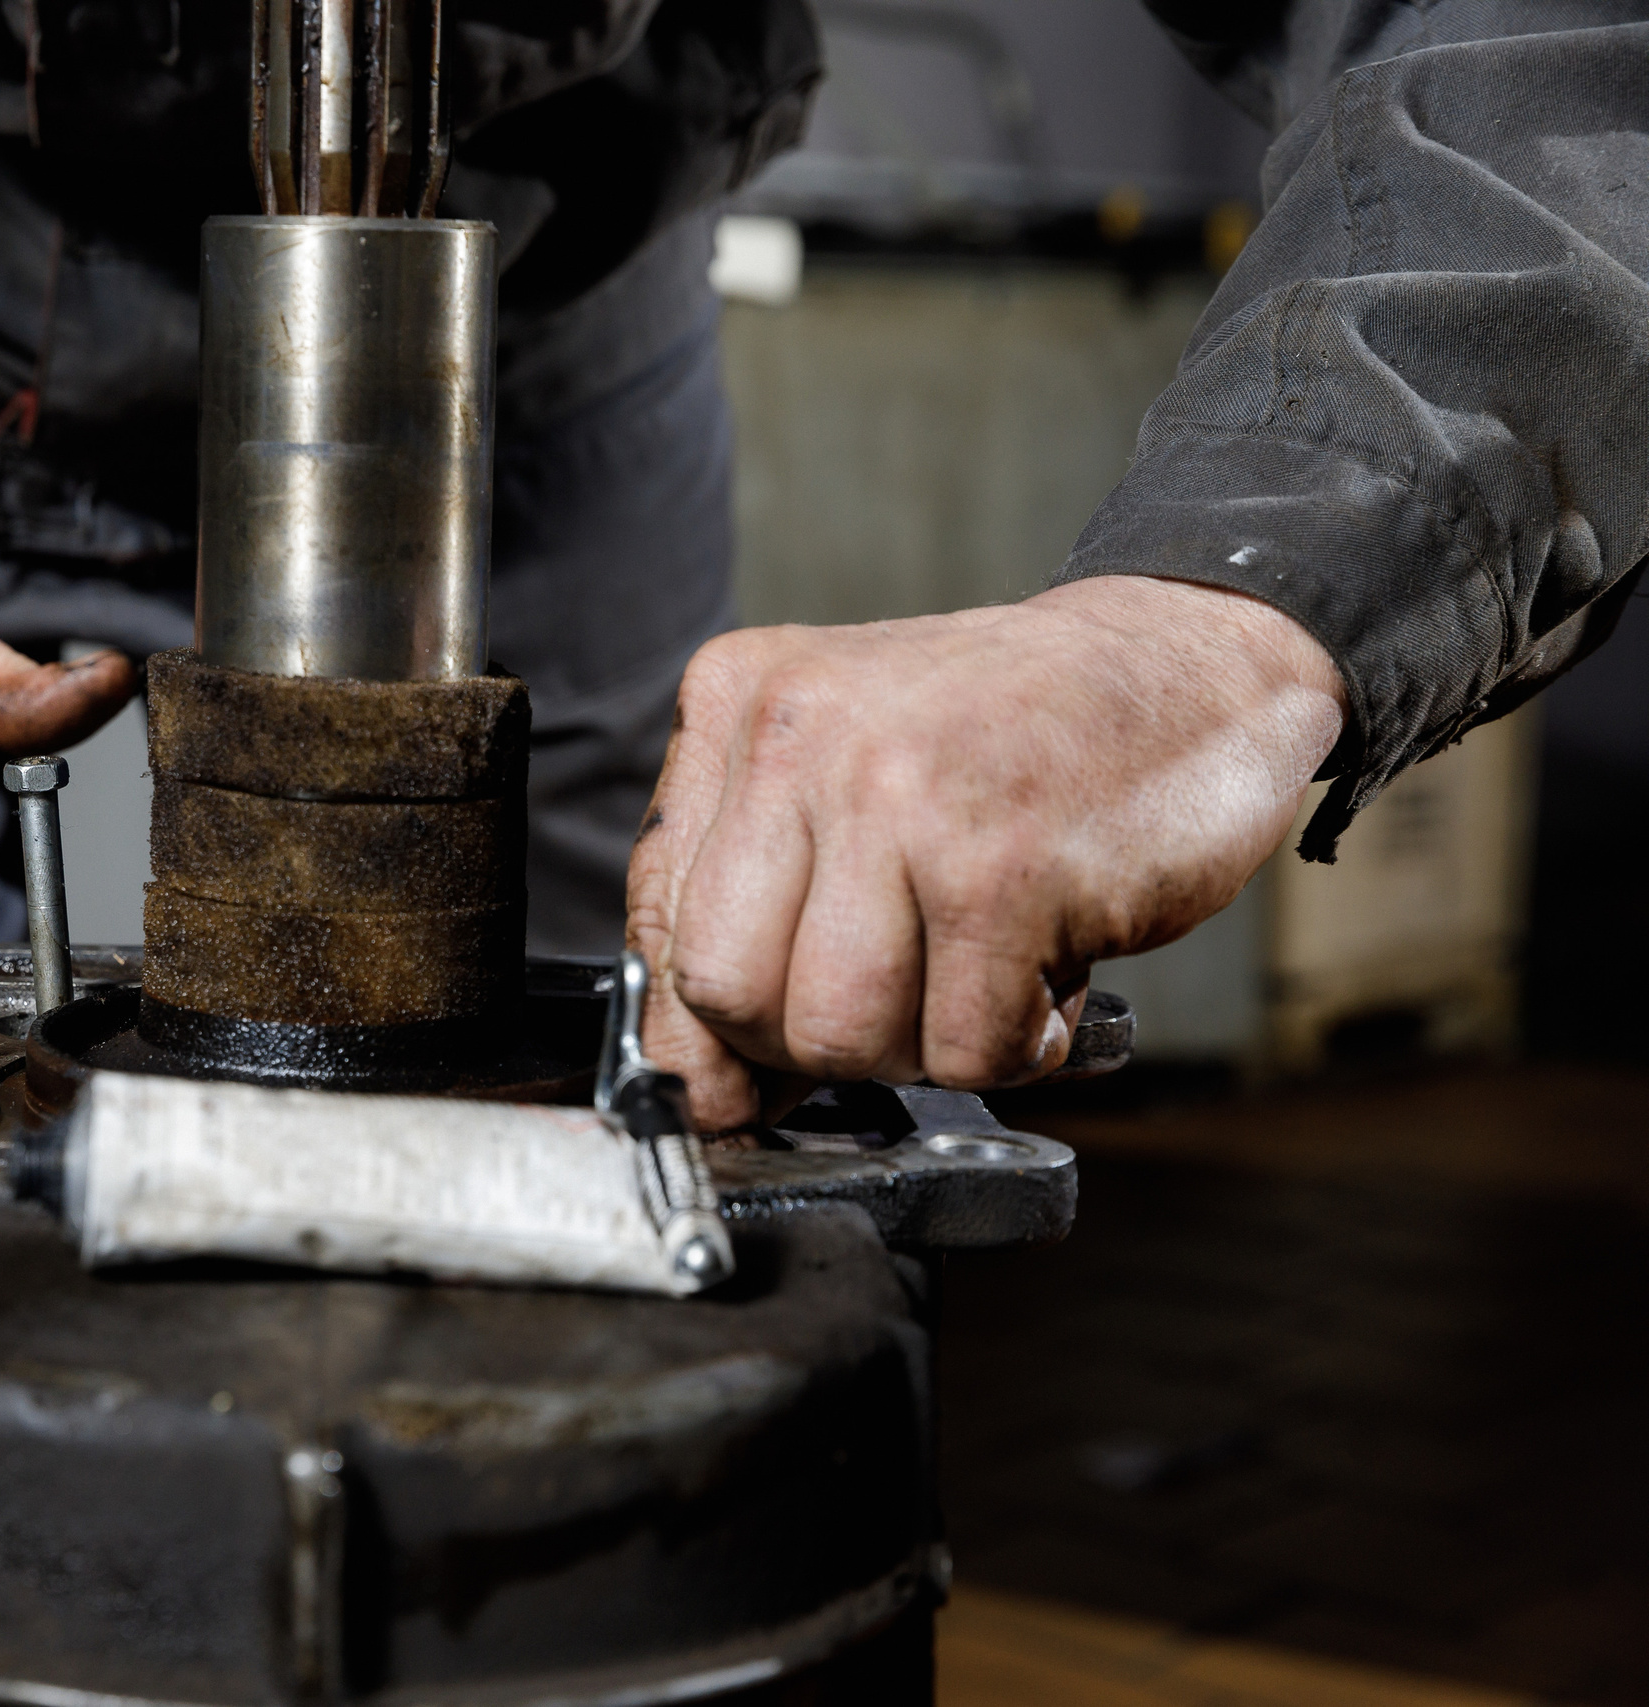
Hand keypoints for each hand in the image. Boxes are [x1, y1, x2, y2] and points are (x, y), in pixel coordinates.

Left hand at [626, 575, 1346, 1125]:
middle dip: (808, 1042)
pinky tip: (1044, 977)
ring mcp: (899, 796)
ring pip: (835, 1031)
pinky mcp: (1003, 868)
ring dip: (918, 1049)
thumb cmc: (1010, 735)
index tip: (748, 1073)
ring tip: (976, 978)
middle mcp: (799, 734)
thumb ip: (750, 900)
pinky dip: (1013, 1049)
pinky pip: (962, 1049)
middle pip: (726, 992)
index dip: (705, 1030)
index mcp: (738, 702)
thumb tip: (697, 1087)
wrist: (1189, 661)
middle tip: (894, 1004)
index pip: (658, 924)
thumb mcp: (844, 771)